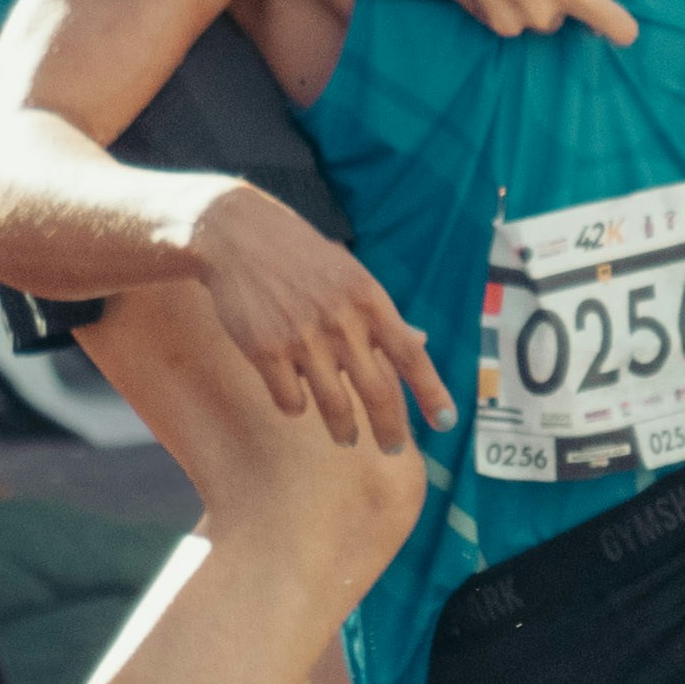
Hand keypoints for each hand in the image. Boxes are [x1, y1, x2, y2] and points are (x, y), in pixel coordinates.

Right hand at [187, 182, 456, 450]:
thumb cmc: (301, 256)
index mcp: (369, 299)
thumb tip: (421, 341)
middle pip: (377, 392)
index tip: (447, 422)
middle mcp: (341, 321)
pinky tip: (298, 401)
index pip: (410, 355)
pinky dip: (297, 407)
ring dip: (344, 429)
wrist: (238, 236)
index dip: (432, 392)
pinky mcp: (265, 351)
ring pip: (335, 405)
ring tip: (348, 437)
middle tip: (393, 447)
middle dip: (390, 428)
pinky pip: (291, 400)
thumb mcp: (351, 275)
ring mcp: (303, 338)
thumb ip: (382, 314)